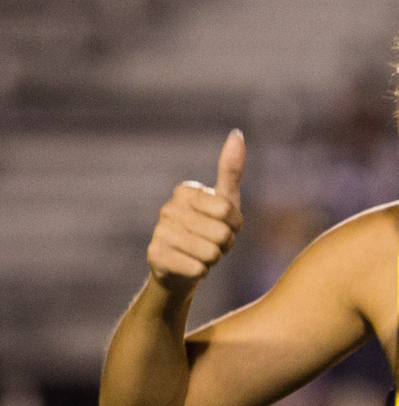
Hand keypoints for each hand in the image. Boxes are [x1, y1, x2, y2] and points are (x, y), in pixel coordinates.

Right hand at [147, 130, 245, 294]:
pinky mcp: (155, 258)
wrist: (183, 267)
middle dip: (225, 244)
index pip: (229, 211)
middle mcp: (168, 209)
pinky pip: (197, 269)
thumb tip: (237, 133)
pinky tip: (190, 266)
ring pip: (211, 253)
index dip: (235, 225)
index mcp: (185, 191)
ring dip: (214, 258)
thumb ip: (230, 169)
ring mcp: (159, 233)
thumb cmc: (209, 229)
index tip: (224, 224)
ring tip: (202, 253)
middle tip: (212, 243)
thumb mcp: (225, 200)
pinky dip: (201, 272)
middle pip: (222, 233)